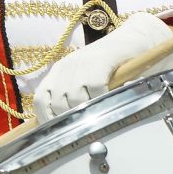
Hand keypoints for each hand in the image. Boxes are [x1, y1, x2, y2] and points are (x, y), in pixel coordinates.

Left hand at [32, 13, 172, 122]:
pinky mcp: (100, 62)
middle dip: (71, 120)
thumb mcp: (85, 78)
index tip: (57, 133)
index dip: (46, 118)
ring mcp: (81, 64)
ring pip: (75, 100)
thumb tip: (66, 128)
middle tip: (85, 127)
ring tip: (98, 115)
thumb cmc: (109, 66)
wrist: (132, 40)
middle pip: (58, 104)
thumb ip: (74, 97)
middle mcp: (65, 67)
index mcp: (58, 71)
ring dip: (87, 112)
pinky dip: (102, 99)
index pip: (40, 99)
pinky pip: (95, 89)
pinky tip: (109, 101)